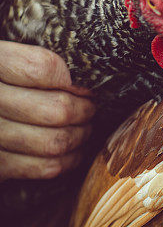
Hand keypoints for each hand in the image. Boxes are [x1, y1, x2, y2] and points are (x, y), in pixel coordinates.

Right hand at [0, 41, 94, 181]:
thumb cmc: (2, 82)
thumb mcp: (6, 59)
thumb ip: (33, 59)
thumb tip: (79, 74)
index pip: (41, 69)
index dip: (73, 79)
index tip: (83, 85)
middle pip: (57, 110)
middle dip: (84, 110)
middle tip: (90, 107)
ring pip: (55, 142)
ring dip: (80, 136)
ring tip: (84, 127)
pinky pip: (46, 167)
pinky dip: (68, 160)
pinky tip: (71, 150)